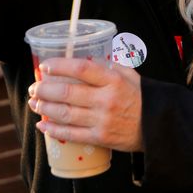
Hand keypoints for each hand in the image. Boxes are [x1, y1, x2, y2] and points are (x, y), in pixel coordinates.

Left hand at [28, 58, 143, 151]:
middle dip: (45, 89)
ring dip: (45, 107)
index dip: (60, 66)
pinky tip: (42, 124)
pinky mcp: (99, 138)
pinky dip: (53, 129)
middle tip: (34, 87)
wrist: (158, 126)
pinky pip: (71, 134)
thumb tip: (91, 55)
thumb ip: (111, 64)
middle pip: (68, 92)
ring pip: (65, 113)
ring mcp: (101, 120)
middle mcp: (106, 99)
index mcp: (113, 80)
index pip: (82, 69)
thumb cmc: (142, 98)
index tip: (45, 66)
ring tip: (34, 102)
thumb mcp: (131, 75)